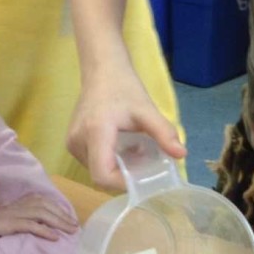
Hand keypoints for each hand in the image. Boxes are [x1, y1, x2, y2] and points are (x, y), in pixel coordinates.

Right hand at [0, 195, 77, 253]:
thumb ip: (10, 225)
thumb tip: (22, 230)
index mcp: (11, 206)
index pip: (39, 200)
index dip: (56, 207)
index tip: (68, 217)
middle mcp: (12, 206)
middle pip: (44, 205)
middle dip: (62, 215)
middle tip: (75, 225)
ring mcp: (9, 214)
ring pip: (41, 214)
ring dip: (58, 222)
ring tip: (71, 231)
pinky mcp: (5, 224)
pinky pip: (29, 225)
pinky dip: (44, 231)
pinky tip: (55, 238)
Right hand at [67, 70, 185, 189]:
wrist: (101, 70)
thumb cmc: (123, 86)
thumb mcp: (146, 109)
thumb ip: (163, 133)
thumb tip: (182, 155)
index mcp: (95, 132)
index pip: (102, 175)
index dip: (122, 183)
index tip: (142, 177)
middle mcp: (77, 141)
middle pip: (101, 176)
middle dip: (124, 176)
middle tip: (144, 164)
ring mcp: (72, 143)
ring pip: (97, 171)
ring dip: (117, 169)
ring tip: (134, 153)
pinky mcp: (72, 143)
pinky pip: (93, 163)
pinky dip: (110, 162)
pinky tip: (122, 148)